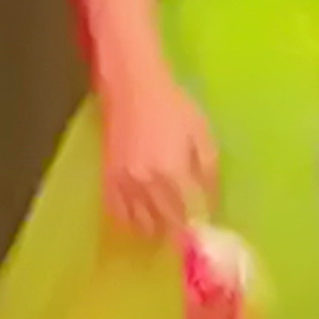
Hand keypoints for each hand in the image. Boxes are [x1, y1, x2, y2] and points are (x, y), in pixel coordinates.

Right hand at [99, 69, 215, 240]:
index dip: (198, 227)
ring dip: (157, 228)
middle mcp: (146, 183)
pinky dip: (132, 222)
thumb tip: (210, 205)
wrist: (133, 87)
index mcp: (173, 171)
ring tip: (168, 222)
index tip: (205, 231)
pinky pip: (118, 216)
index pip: (188, 215)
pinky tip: (143, 217)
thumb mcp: (202, 134)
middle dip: (179, 230)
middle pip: (165, 224)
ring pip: (141, 225)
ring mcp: (123, 184)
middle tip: (189, 228)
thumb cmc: (174, 107)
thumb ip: (209, 173)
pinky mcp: (107, 180)